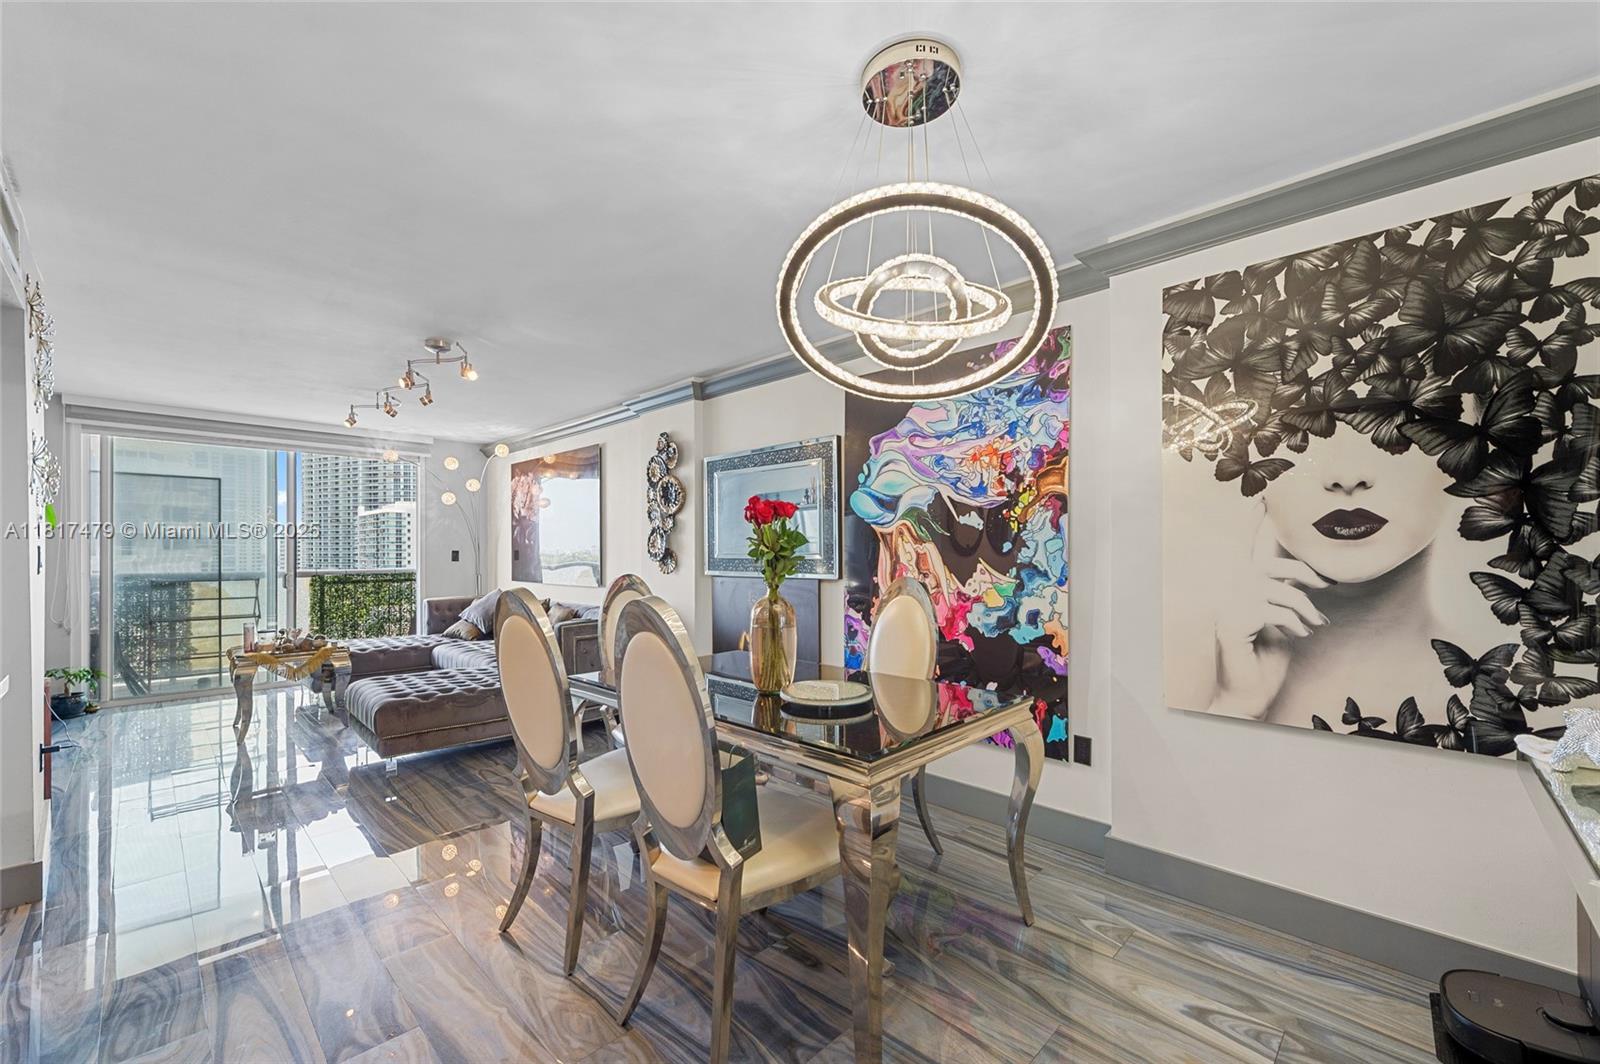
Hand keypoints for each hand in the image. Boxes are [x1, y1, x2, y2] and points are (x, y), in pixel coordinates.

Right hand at [1207, 503, 1329, 719]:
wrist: (1246, 692)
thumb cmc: (1264, 656)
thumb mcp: (1278, 619)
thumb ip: (1283, 595)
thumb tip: (1309, 579)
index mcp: (1238, 585)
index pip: (1246, 548)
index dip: (1254, 524)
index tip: (1262, 498)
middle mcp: (1230, 591)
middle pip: (1271, 565)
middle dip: (1304, 572)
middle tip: (1329, 585)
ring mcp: (1231, 604)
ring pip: (1281, 591)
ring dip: (1306, 607)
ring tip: (1317, 623)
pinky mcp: (1237, 618)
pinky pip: (1278, 611)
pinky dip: (1295, 622)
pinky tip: (1301, 634)